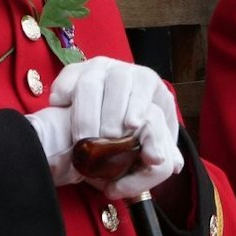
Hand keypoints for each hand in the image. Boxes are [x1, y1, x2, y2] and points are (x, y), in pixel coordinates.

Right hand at [27, 58, 184, 198]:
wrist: (107, 114)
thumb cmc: (135, 127)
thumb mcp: (154, 135)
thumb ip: (164, 149)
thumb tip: (174, 166)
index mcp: (147, 82)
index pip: (145, 83)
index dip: (139, 103)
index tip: (133, 125)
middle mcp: (122, 71)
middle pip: (118, 82)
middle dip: (112, 112)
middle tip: (107, 138)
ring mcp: (96, 70)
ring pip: (91, 82)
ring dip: (88, 110)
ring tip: (85, 137)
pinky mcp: (72, 73)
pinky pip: (67, 79)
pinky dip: (63, 93)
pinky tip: (62, 109)